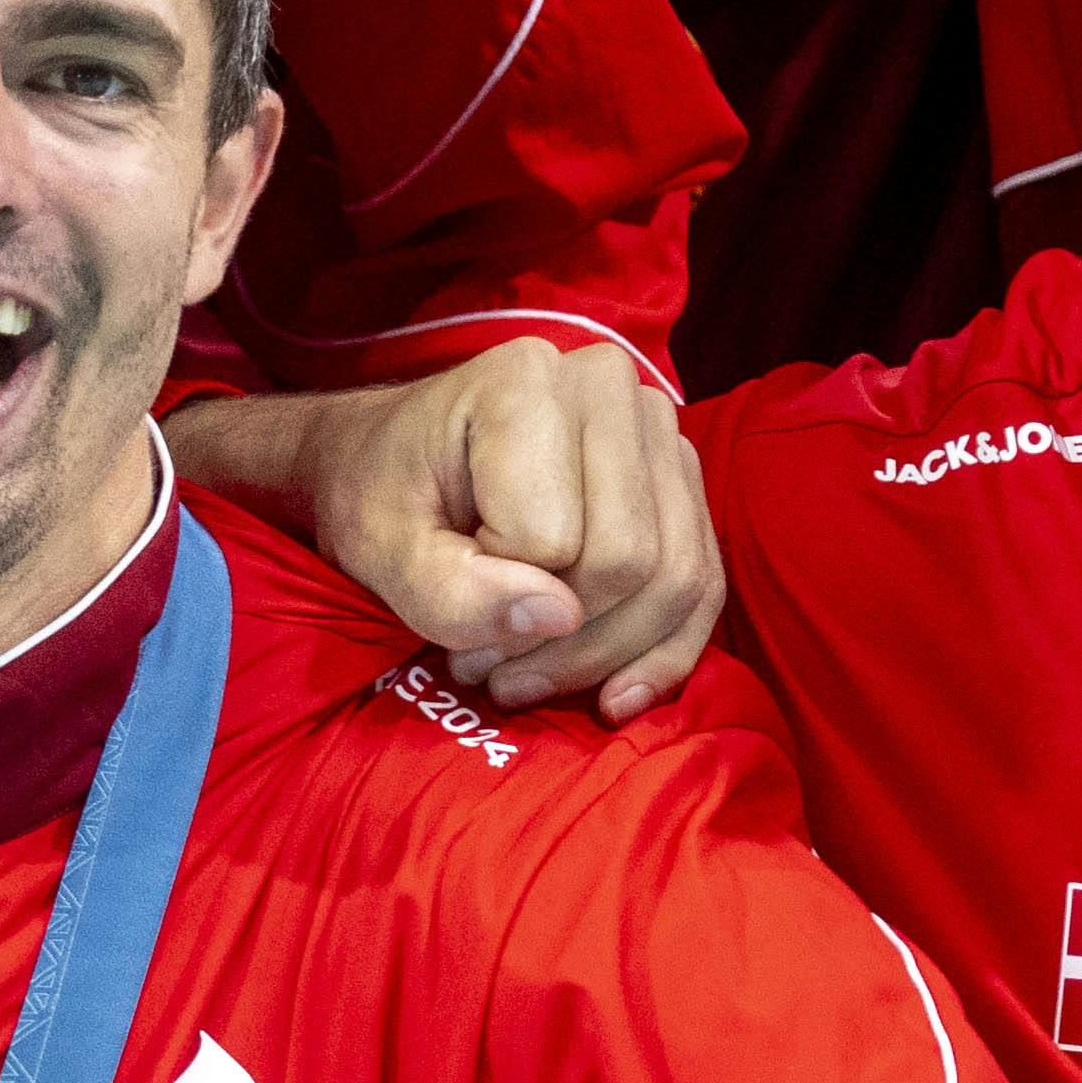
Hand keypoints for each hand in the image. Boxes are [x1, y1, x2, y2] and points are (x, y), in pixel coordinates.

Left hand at [162, 339, 717, 721]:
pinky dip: (662, 653)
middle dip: (559, 643)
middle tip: (480, 669)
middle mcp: (608, 388)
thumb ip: (448, 589)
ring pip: (678, 579)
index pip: (554, 538)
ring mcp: (656, 432)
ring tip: (518, 678)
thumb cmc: (378, 497)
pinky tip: (614, 699)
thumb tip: (558, 614)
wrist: (386, 465)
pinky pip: (703, 584)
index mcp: (524, 383)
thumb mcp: (378, 547)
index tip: (442, 611)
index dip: (499, 600)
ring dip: (605, 657)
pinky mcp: (680, 483)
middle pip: (633, 560)